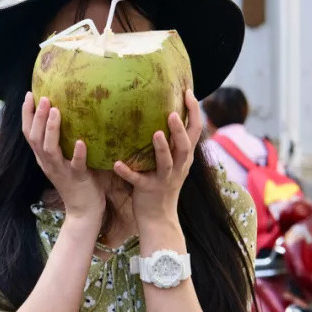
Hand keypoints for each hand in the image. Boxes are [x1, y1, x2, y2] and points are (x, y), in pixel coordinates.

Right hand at [22, 93, 105, 226]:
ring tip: (56, 111)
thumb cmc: (78, 181)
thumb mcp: (64, 159)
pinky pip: (76, 165)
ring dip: (51, 129)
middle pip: (35, 138)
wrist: (84, 211)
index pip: (28, 133)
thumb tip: (72, 114)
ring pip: (50, 149)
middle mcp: (48, 163)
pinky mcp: (77, 179)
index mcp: (43, 157)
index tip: (29, 94)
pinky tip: (82, 141)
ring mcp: (61, 171)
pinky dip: (78, 153)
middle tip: (43, 97)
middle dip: (36, 117)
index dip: (27, 114)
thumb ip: (63, 141)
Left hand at [113, 89, 201, 226]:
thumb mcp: (170, 163)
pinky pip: (138, 180)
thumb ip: (169, 143)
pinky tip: (116, 164)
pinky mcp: (148, 190)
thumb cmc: (160, 185)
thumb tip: (161, 114)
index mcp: (184, 157)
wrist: (158, 219)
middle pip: (186, 145)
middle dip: (180, 128)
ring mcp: (164, 179)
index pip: (194, 131)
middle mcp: (178, 167)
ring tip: (156, 133)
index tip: (188, 92)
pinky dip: (128, 172)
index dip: (194, 112)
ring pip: (167, 162)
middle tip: (173, 111)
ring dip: (162, 148)